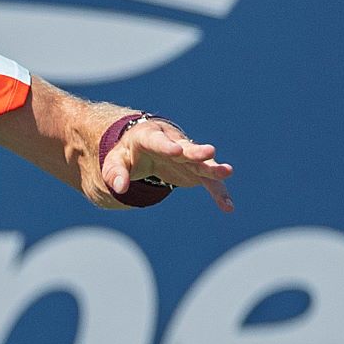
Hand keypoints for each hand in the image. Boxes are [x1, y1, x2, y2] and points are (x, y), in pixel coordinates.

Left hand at [102, 117, 234, 211]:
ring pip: (202, 163)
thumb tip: (120, 188)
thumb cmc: (129, 154)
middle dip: (197, 151)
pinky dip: (218, 192)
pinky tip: (227, 206)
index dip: (167, 146)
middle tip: (210, 151)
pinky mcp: (196, 170)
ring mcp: (187, 156)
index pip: (158, 141)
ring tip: (228, 172)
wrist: (147, 146)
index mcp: (149, 137)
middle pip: (186, 147)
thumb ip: (115, 173)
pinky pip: (209, 181)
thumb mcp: (115, 161)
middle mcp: (173, 144)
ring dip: (214, 168)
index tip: (177, 150)